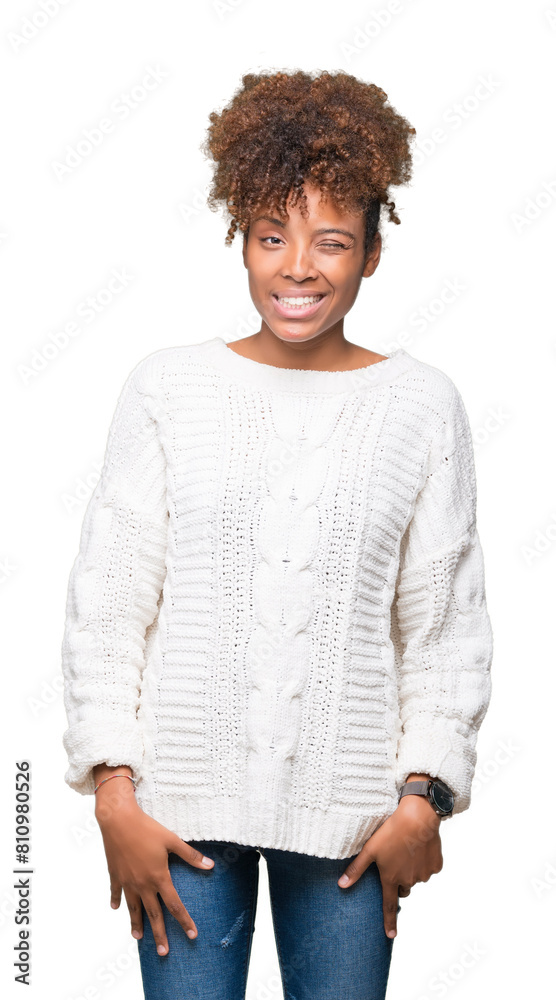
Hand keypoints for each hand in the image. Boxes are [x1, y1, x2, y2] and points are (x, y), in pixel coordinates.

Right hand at [94, 778, 213, 955]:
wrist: (118, 820)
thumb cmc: (147, 828)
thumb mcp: (172, 840)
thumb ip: (190, 855)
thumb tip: (210, 865)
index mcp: (159, 877)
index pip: (174, 905)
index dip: (184, 921)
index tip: (192, 935)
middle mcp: (143, 884)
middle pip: (153, 914)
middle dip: (159, 934)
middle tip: (164, 952)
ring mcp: (127, 881)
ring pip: (133, 908)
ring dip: (136, 923)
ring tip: (138, 938)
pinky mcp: (115, 875)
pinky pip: (116, 892)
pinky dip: (117, 901)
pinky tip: (117, 909)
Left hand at [337, 795, 443, 939]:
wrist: (418, 818)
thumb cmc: (391, 832)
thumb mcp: (370, 849)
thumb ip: (356, 869)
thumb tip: (341, 885)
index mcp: (391, 879)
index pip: (389, 905)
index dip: (389, 921)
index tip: (390, 936)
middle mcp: (408, 881)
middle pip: (403, 888)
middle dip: (399, 881)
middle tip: (395, 861)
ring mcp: (424, 875)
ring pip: (416, 877)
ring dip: (411, 869)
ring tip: (406, 849)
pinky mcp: (436, 866)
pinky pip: (429, 868)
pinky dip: (424, 861)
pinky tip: (419, 847)